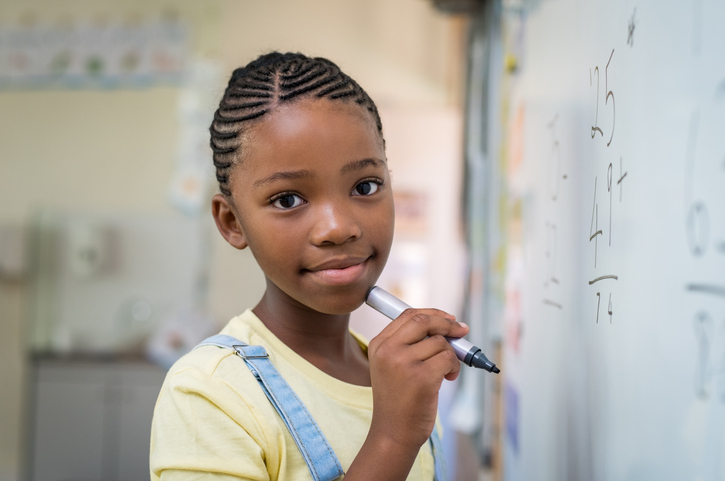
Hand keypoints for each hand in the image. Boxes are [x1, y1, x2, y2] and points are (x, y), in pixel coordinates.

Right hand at [367, 308, 468, 449]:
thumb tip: (448, 324)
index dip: (432, 314)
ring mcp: (403, 363)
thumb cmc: (399, 399)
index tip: (448, 319)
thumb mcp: (393, 366)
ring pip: (440, 342)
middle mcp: (388, 350)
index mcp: (378, 344)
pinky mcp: (422, 377)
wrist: (393, 432)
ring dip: (451, 355)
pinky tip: (447, 379)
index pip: (408, 315)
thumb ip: (411, 343)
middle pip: (424, 321)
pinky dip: (454, 367)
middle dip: (447, 323)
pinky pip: (448, 358)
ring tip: (445, 372)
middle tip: (461, 331)